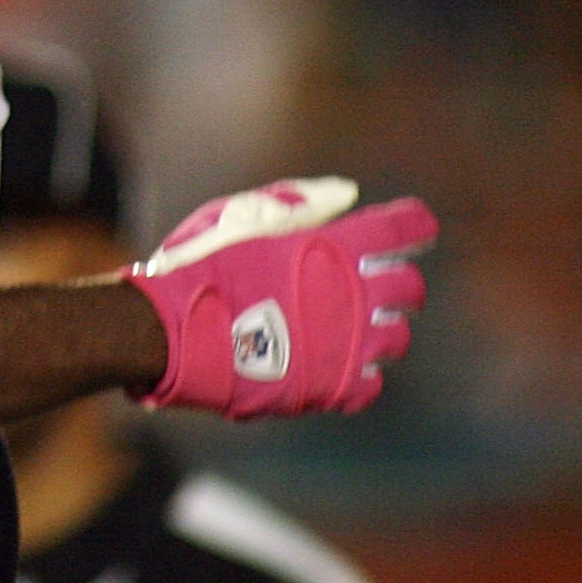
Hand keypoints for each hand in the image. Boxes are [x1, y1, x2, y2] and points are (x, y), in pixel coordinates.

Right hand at [126, 179, 435, 418]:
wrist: (171, 333)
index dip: (410, 225)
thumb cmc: (200, 266)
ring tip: (342, 324)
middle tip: (367, 280)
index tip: (407, 228)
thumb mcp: (241, 215)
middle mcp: (355, 295)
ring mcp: (349, 345)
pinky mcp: (335, 388)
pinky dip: (359, 370)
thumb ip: (300, 201)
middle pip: (409, 287)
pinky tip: (332, 360)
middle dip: (393, 280)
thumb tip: (348, 194)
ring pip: (395, 336)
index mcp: (337, 246)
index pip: (405, 229)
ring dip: (377, 326)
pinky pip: (372, 381)